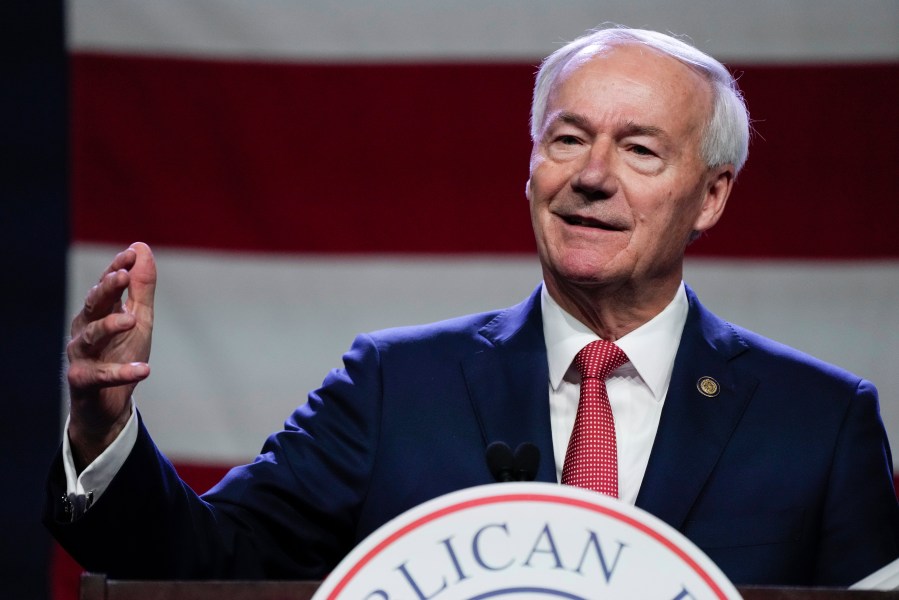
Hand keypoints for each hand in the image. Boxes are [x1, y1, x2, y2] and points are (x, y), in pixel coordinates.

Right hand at [66, 242, 155, 469]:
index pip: (106, 286)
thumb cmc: (122, 354)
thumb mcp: (139, 319)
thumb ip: (141, 287)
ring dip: (111, 326)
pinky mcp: (83, 381)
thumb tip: (140, 248)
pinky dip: (123, 372)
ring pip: (91, 336)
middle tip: (122, 276)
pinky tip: (143, 370)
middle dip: (107, 289)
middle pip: (93, 305)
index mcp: (97, 312)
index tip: (131, 255)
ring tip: (132, 321)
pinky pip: (102, 375)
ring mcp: (81, 355)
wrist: (108, 404)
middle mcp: (84, 329)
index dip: (116, 269)